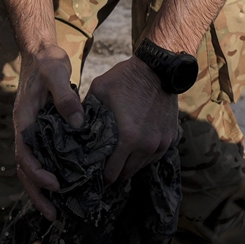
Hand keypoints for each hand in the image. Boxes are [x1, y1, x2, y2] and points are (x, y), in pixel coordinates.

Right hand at [12, 45, 82, 218]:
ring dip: (40, 190)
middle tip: (53, 214)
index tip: (55, 184)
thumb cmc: (46, 62)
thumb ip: (65, 96)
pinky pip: (41, 158)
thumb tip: (76, 123)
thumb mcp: (55, 72)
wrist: (39, 53)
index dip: (37, 172)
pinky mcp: (40, 133)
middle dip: (36, 193)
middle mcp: (24, 130)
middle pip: (24, 169)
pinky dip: (48, 176)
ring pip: (30, 168)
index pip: (24, 153)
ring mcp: (31, 133)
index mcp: (24, 119)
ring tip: (56, 211)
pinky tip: (63, 187)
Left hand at [87, 56, 179, 186]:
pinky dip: (145, 155)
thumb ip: (86, 111)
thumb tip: (73, 127)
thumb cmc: (126, 78)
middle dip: (115, 173)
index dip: (101, 175)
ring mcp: (161, 143)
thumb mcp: (99, 90)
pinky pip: (155, 155)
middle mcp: (147, 145)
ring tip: (119, 159)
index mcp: (128, 138)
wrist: (159, 68)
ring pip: (142, 166)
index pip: (112, 173)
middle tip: (104, 168)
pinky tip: (135, 148)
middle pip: (127, 174)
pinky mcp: (171, 137)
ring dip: (130, 164)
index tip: (94, 173)